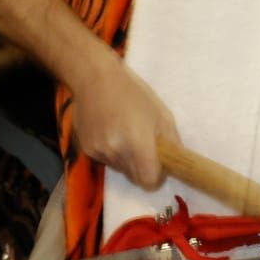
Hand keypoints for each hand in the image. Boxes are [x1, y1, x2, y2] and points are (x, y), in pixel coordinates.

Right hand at [68, 52, 176, 188]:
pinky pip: (106, 161)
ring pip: (120, 170)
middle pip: (135, 178)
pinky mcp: (85, 149)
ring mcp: (99, 151)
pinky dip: (112, 153)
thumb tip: (175, 161)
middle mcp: (117, 151)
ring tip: (125, 134)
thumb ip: (171, 142)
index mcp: (138, 142)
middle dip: (143, 168)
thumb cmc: (134, 93)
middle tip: (144, 147)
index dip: (156, 176)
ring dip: (127, 160)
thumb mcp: (161, 114)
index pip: (148, 181)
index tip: (158, 165)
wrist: (94, 78)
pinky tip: (110, 131)